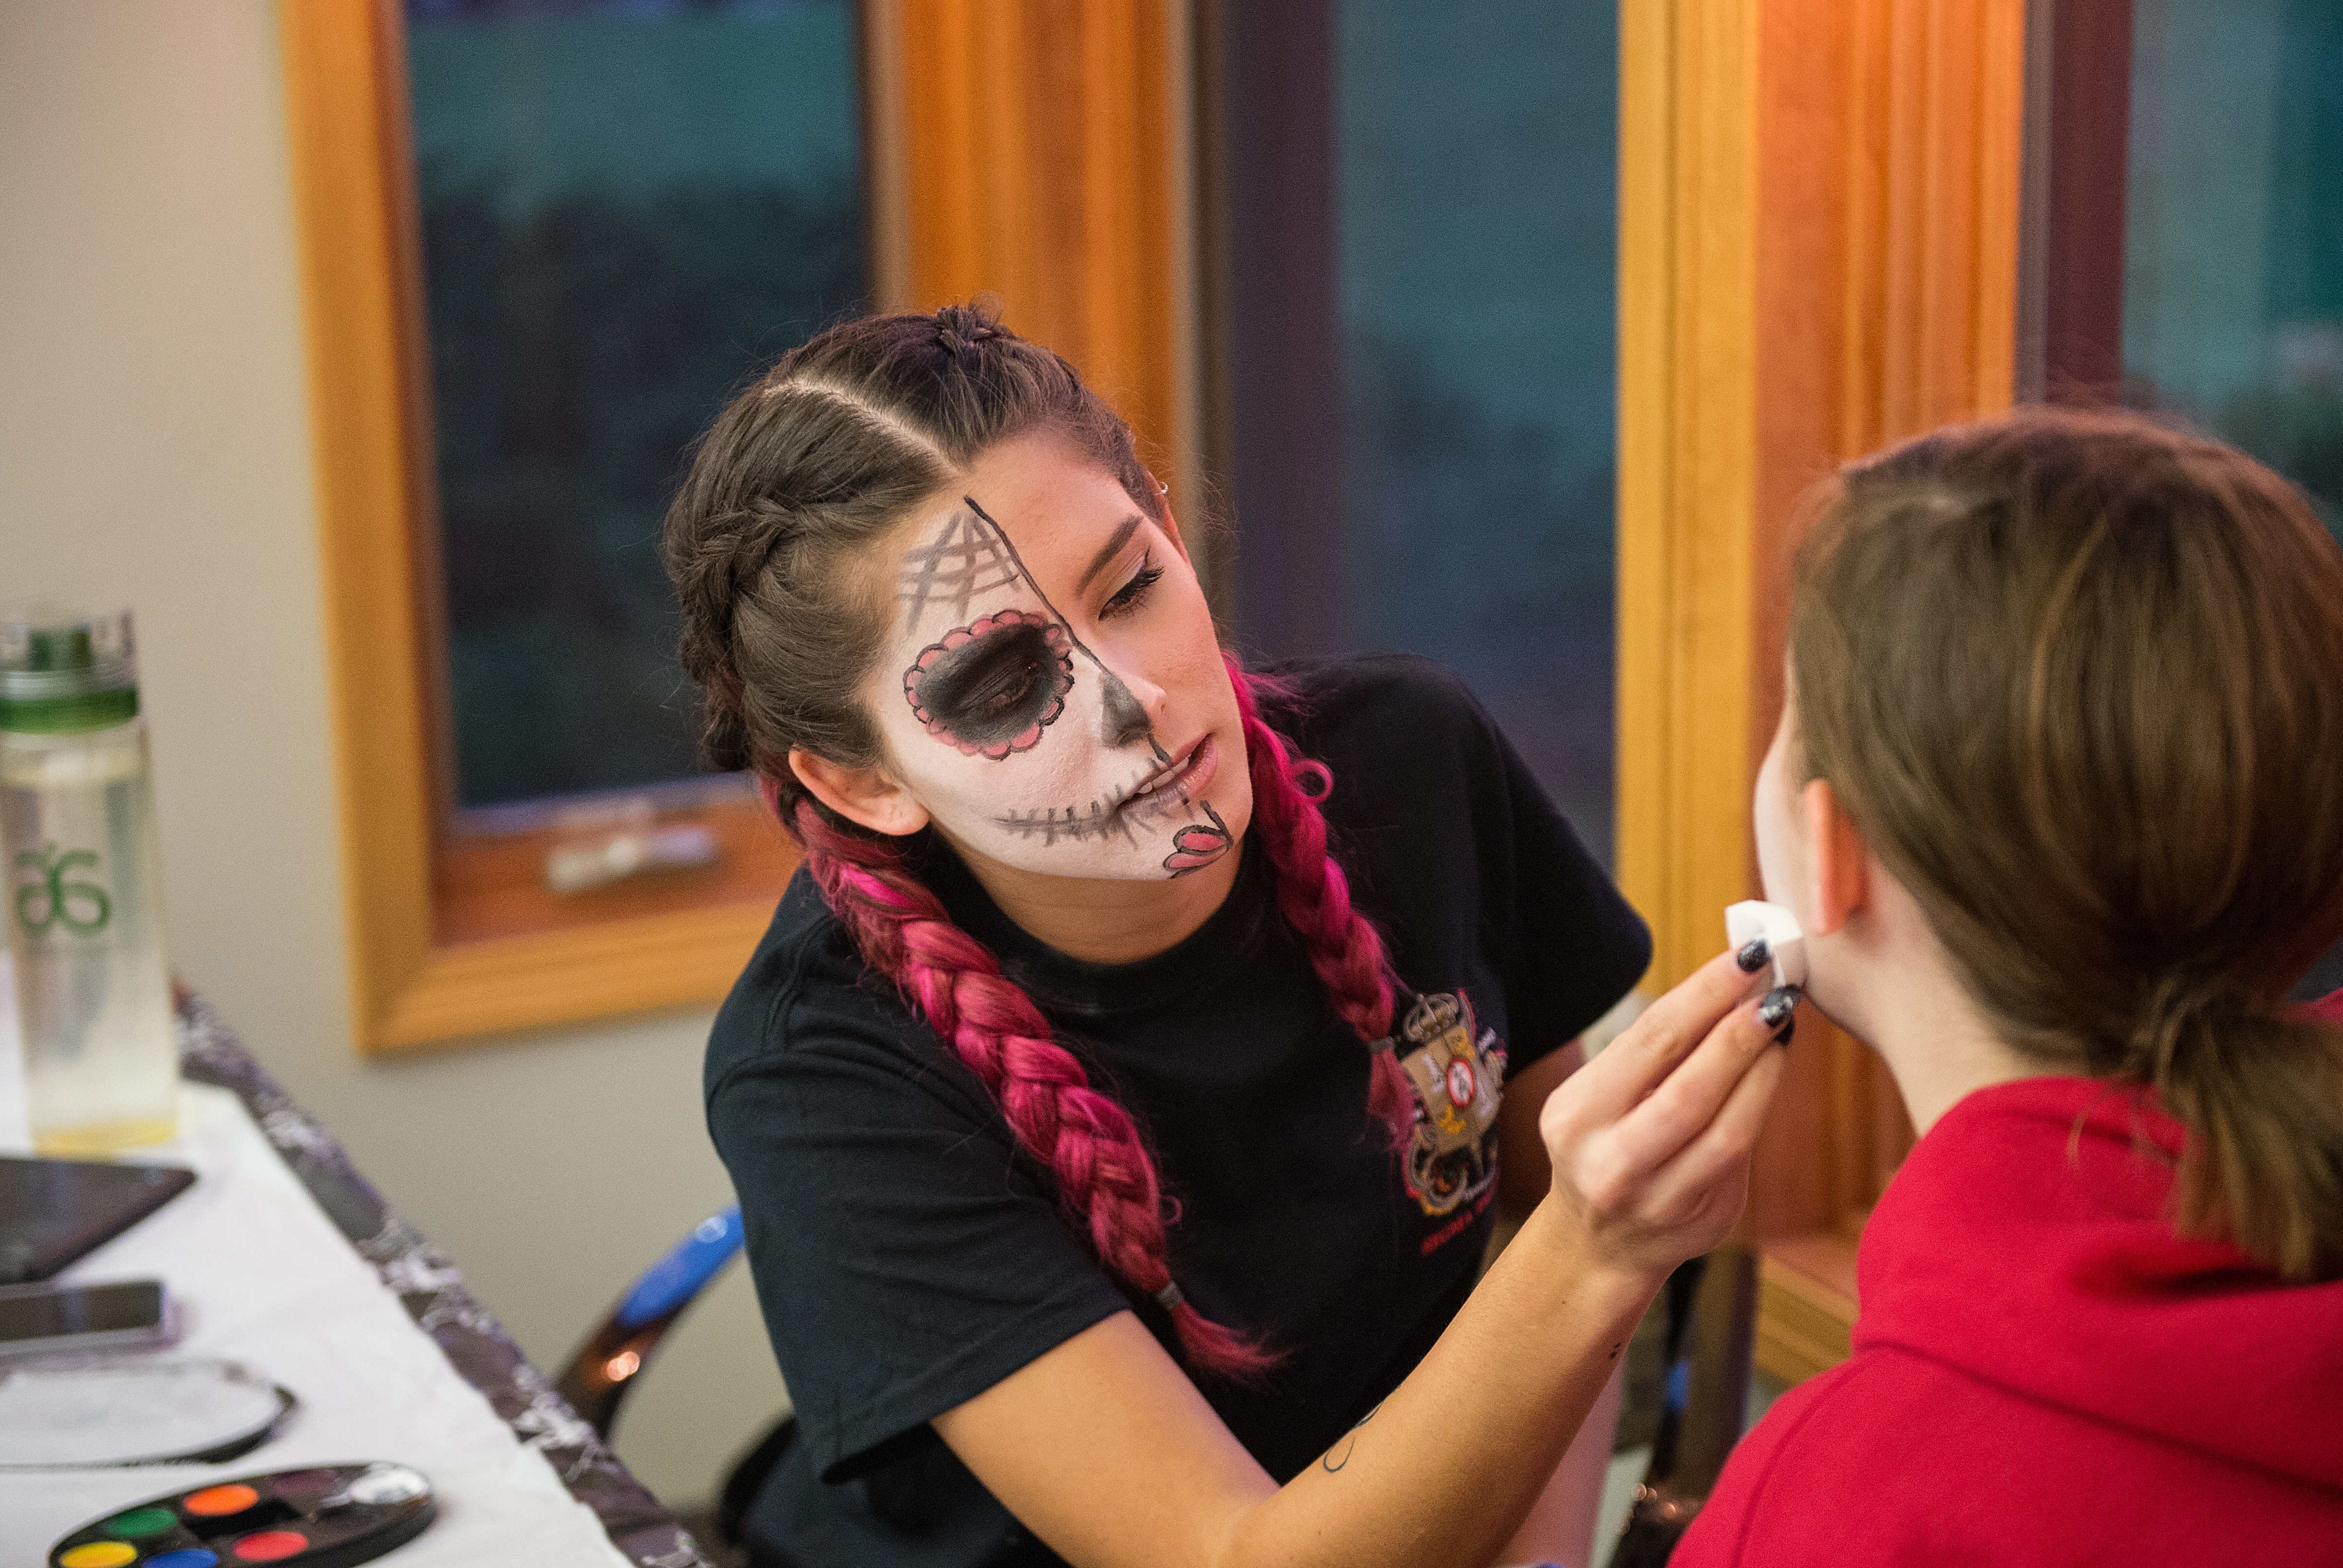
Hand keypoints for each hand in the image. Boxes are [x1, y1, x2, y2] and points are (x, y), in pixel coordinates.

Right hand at [1535, 946, 1787, 1284]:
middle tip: (1777, 986)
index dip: (1704, 995)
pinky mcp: (1698, 1220)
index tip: (1746, 957)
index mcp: (1575, 1115)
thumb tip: (1732, 986)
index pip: (1648, 1041)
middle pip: (1686, 1087)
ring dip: (1760, 1066)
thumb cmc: (1609, 1143)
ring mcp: (1655, 1199)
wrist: (1599, 1243)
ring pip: (1722, 1127)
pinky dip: (1760, 1102)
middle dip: (1738, 1029)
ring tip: (1780, 1022)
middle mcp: (1608, 1161)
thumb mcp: (1604, 1098)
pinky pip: (1739, 1155)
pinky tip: (1772, 1066)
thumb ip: (1655, 1056)